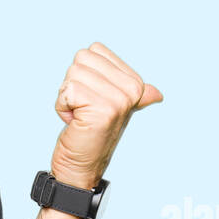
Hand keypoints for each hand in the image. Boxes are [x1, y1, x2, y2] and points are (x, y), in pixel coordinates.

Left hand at [51, 43, 162, 187]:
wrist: (81, 167)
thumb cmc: (91, 136)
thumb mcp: (111, 108)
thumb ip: (128, 91)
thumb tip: (156, 93)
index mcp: (134, 83)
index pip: (94, 51)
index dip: (83, 75)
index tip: (90, 100)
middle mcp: (131, 88)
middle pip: (81, 59)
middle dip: (73, 85)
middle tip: (82, 109)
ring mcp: (119, 99)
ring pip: (73, 74)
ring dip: (67, 97)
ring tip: (80, 116)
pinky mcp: (102, 109)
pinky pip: (67, 91)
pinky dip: (62, 107)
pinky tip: (75, 122)